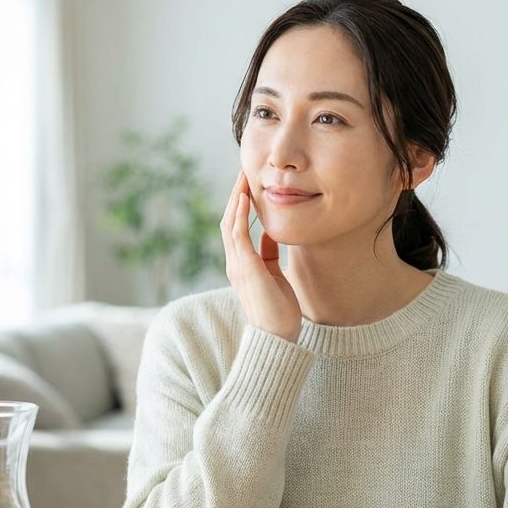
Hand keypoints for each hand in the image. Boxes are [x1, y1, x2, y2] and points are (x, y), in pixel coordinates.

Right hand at [221, 170, 301, 341]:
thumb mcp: (274, 273)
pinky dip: (239, 214)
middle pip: (229, 220)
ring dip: (236, 198)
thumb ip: (268, 253)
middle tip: (244, 171)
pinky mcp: (246, 268)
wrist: (277, 336)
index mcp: (241, 263)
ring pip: (230, 223)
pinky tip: (245, 197)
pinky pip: (238, 235)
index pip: (236, 226)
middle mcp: (235, 262)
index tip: (249, 183)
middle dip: (236, 195)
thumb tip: (269, 233)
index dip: (240, 204)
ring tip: (243, 177)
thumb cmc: (278, 309)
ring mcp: (238, 265)